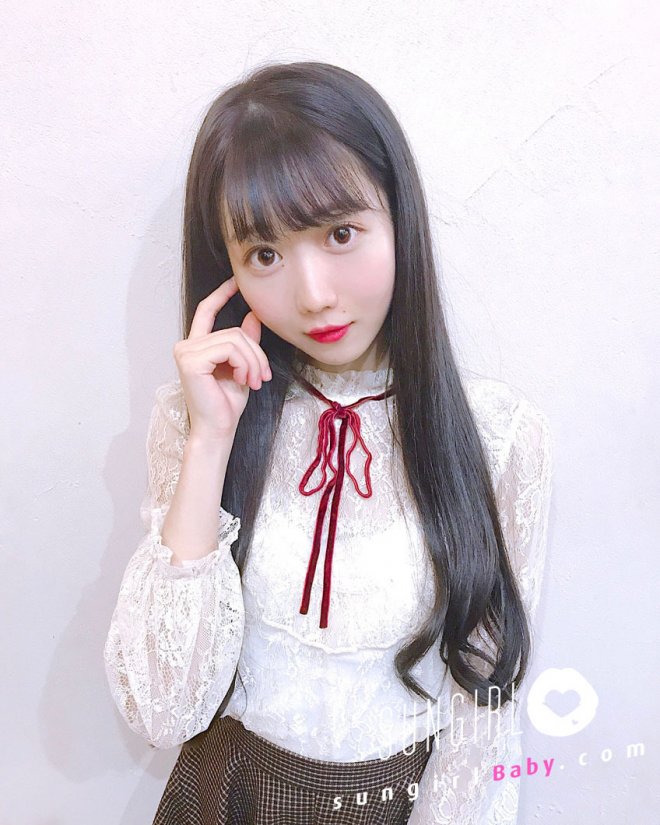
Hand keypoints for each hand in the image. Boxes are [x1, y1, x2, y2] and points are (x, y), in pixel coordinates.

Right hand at [173, 276, 270, 441]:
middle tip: (263, 377)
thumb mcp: (243, 368)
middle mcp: (186, 346)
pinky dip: (245, 364)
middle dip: (256, 353)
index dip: (221, 294)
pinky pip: (230, 348)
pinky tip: (244, 380)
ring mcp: (186, 352)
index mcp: (197, 347)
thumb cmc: (227, 405)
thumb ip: (246, 343)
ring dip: (253, 361)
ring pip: (235, 339)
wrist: (219, 430)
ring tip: (255, 381)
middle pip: (234, 330)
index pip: (207, 311)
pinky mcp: (191, 361)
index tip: (236, 282)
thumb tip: (253, 315)